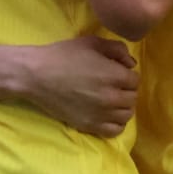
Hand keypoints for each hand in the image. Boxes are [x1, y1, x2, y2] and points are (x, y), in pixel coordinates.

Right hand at [19, 35, 138, 137]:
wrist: (37, 75)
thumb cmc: (64, 55)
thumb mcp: (92, 43)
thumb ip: (118, 49)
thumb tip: (131, 64)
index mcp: (113, 75)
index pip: (135, 80)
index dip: (127, 75)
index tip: (117, 72)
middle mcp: (111, 97)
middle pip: (132, 98)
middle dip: (126, 90)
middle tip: (114, 85)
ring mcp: (100, 114)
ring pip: (126, 115)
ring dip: (122, 106)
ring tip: (111, 100)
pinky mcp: (89, 125)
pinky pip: (114, 131)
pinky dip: (116, 123)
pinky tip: (107, 114)